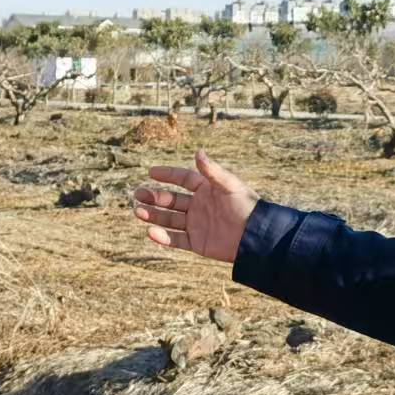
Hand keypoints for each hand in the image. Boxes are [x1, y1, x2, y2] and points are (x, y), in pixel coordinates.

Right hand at [131, 149, 259, 262]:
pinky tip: (150, 231)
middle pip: (171, 200)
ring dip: (153, 215)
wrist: (256, 236)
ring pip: (169, 219)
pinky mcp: (197, 242)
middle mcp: (199, 206)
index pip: (183, 179)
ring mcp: (197, 224)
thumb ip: (212, 171)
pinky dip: (163, 236)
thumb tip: (198, 152)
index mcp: (207, 190)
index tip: (151, 172)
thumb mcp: (230, 186)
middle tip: (138, 194)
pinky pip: (176, 239)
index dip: (168, 175)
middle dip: (154, 197)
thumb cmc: (246, 207)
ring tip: (138, 211)